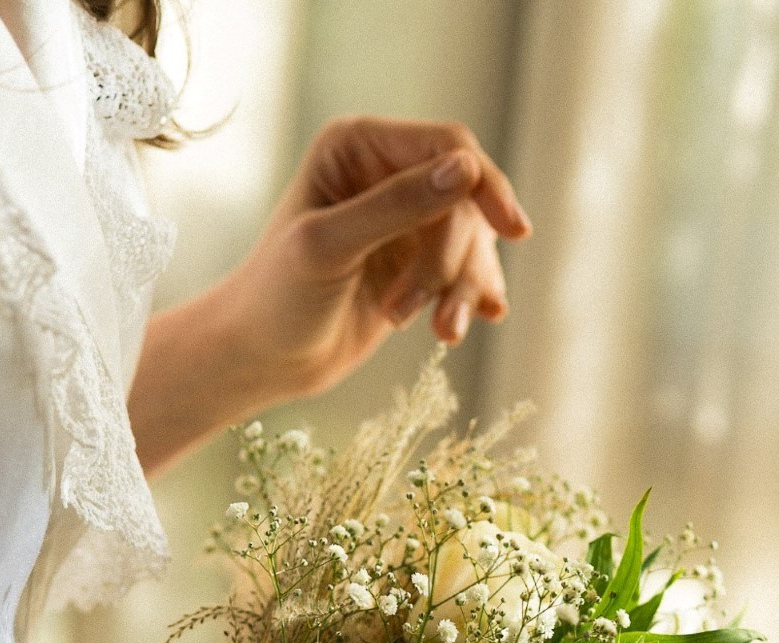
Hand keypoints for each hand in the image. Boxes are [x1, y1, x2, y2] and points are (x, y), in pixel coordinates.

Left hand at [128, 117, 532, 472]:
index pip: (447, 145)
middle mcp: (385, 171)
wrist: (264, 361)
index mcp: (357, 145)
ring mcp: (406, 217)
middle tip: (413, 311)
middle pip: (466, 199)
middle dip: (450, 260)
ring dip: (458, 289)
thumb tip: (469, 169)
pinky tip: (458, 326)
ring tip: (440, 332)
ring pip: (473, 240)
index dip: (486, 184)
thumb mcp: (331, 246)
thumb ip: (396, 205)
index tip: (515, 231)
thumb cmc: (278, 297)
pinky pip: (469, 270)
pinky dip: (468, 300)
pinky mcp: (418, 261)